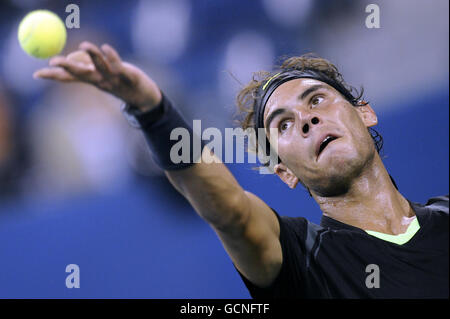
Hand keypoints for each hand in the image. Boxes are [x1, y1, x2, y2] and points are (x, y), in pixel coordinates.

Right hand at [33, 42, 161, 110]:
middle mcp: (100, 81)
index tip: (37, 74)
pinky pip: (119, 66)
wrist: (142, 97)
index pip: (69, 78)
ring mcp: (114, 79)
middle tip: (54, 61)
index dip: (53, 76)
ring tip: (85, 45)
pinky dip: (112, 57)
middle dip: (67, 67)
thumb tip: (67, 59)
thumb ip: (83, 68)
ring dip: (93, 56)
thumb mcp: (99, 76)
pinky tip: (106, 48)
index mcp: (91, 80)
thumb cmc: (118, 82)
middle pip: (81, 73)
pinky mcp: (128, 76)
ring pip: (101, 67)